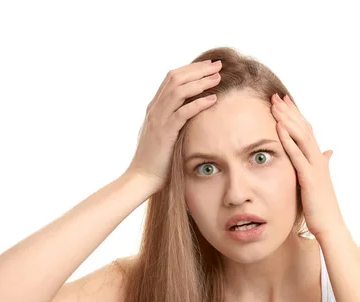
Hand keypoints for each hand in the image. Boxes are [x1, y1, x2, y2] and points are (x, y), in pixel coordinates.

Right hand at [125, 59, 222, 192]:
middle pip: (175, 78)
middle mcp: (155, 109)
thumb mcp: (163, 134)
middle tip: (217, 65)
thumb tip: (188, 114)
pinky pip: (183, 113)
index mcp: (154, 108)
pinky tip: (212, 99)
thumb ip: (172, 121)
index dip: (191, 69)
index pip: (172, 78)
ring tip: (218, 78)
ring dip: (200, 82)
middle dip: (198, 69)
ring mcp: (158, 119)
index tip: (209, 66)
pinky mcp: (165, 133)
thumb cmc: (156, 160)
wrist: (142, 178)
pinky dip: (198, 104)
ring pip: (178, 90)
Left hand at [270, 93, 345, 237]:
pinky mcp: (309, 178)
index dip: (295, 116)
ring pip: (300, 137)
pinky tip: (279, 129)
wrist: (330, 226)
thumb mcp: (319, 182)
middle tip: (276, 96)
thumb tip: (328, 152)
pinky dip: (288, 141)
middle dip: (289, 111)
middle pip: (303, 128)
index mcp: (318, 160)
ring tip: (275, 106)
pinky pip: (297, 155)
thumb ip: (321, 165)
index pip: (306, 131)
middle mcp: (318, 159)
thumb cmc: (322, 208)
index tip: (283, 102)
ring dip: (287, 120)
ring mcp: (314, 167)